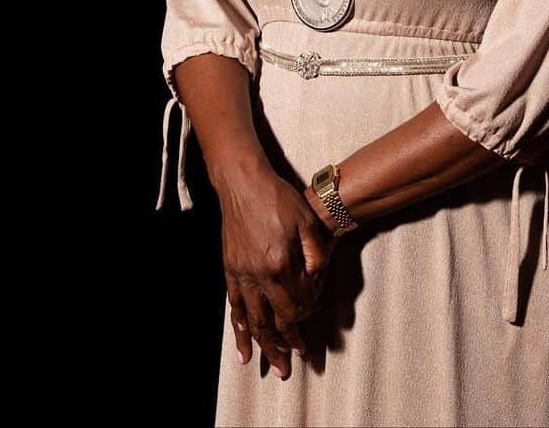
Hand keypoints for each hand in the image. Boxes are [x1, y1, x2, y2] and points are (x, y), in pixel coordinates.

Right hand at [214, 162, 337, 379]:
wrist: (242, 180)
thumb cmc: (277, 197)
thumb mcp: (308, 221)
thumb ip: (316, 254)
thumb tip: (318, 281)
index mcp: (281, 264)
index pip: (301, 301)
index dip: (310, 310)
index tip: (315, 314)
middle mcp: (259, 274)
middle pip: (277, 320)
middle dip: (288, 344)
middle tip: (294, 367)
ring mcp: (241, 273)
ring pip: (254, 320)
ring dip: (265, 346)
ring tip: (274, 367)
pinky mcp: (230, 268)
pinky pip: (234, 305)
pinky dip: (239, 329)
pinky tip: (243, 349)